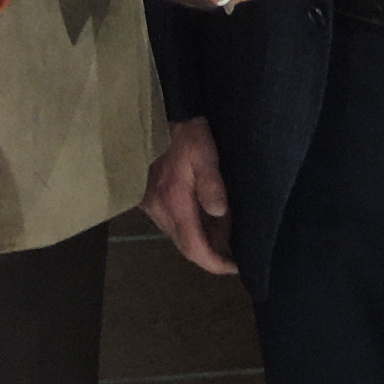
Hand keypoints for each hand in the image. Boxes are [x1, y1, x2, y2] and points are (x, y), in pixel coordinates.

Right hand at [143, 114, 237, 275]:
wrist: (158, 115)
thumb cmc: (186, 134)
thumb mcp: (205, 155)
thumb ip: (212, 185)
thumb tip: (219, 214)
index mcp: (173, 202)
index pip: (193, 245)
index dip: (214, 262)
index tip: (233, 268)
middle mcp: (158, 210)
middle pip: (185, 245)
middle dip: (210, 253)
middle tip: (234, 251)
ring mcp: (151, 206)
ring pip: (177, 235)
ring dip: (201, 239)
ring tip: (225, 232)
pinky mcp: (148, 199)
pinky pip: (172, 223)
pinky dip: (191, 227)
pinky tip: (207, 217)